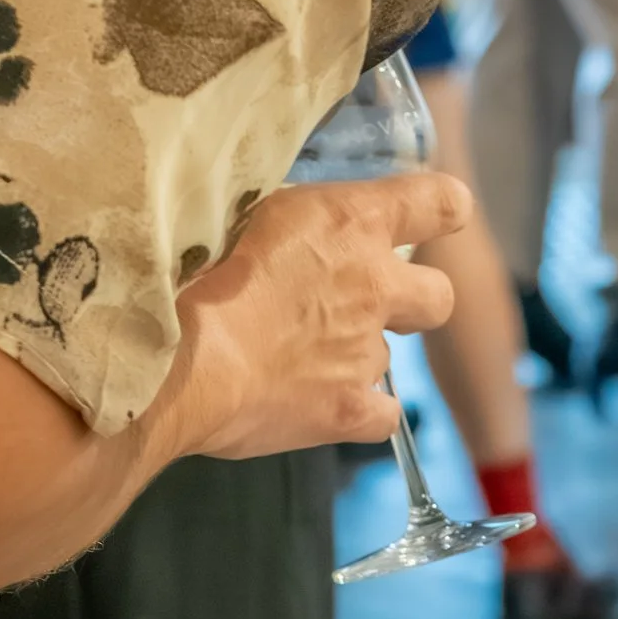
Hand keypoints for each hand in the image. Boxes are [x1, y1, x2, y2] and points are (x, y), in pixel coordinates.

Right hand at [171, 171, 468, 461]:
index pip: (442, 202)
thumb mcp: (244, 213)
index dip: (441, 210)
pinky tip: (317, 405)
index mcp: (353, 222)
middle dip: (413, 300)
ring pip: (386, 356)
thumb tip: (302, 235)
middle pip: (438, 295)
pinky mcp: (349, 410)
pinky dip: (357, 411)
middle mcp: (375, 285)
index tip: (428, 216)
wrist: (174, 356)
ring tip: (291, 357)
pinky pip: (381, 416)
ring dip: (354, 355)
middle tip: (365, 303)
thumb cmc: (188, 271)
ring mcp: (366, 353)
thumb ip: (293, 225)